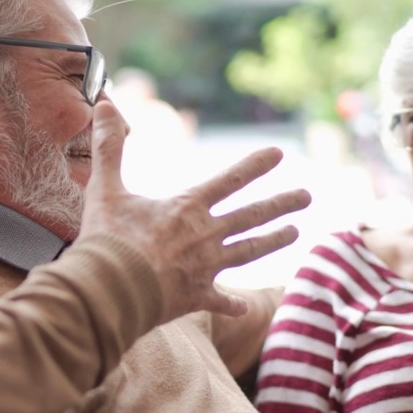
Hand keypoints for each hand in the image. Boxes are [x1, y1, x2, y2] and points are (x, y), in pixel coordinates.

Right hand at [80, 100, 310, 323]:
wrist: (109, 293)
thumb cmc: (108, 240)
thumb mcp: (105, 189)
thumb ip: (109, 147)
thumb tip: (104, 103)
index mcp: (187, 208)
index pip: (229, 180)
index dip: (255, 165)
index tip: (279, 154)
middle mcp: (205, 236)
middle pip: (251, 216)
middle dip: (281, 204)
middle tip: (307, 196)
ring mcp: (204, 269)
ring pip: (248, 252)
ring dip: (273, 241)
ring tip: (295, 233)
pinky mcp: (195, 298)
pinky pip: (221, 301)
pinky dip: (233, 305)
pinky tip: (245, 308)